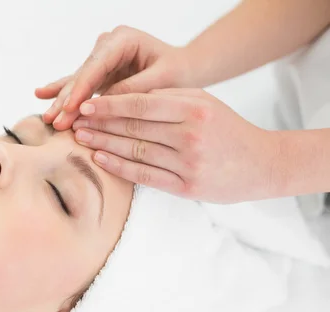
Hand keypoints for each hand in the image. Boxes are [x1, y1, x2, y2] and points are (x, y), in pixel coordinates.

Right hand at [35, 25, 191, 130]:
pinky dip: (62, 92)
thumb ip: (132, 91)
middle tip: (54, 121)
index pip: (96, 66)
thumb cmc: (179, 74)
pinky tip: (40, 94)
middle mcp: (108, 44)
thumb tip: (102, 106)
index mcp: (123, 39)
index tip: (70, 109)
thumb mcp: (162, 81)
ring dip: (63, 102)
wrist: (185, 70)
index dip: (81, 89)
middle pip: (82, 75)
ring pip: (77, 82)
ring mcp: (101, 58)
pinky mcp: (99, 72)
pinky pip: (78, 84)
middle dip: (68, 100)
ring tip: (47, 118)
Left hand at [72, 89, 280, 202]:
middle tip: (74, 124)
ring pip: (135, 152)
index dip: (109, 106)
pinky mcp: (187, 187)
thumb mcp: (203, 102)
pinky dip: (119, 167)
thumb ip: (168, 98)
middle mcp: (191, 135)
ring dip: (103, 145)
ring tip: (82, 139)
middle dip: (99, 125)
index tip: (86, 106)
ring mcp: (188, 163)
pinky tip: (100, 159)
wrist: (262, 164)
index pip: (140, 106)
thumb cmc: (226, 128)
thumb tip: (124, 99)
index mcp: (194, 108)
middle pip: (133, 129)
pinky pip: (145, 176)